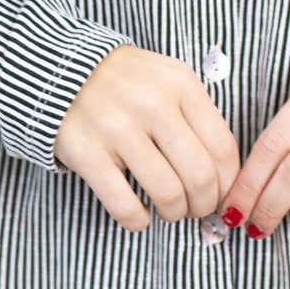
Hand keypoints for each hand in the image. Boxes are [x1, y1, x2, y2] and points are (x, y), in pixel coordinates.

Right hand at [53, 45, 240, 231]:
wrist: (60, 67)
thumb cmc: (125, 81)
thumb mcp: (167, 80)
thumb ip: (196, 116)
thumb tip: (224, 175)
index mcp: (180, 84)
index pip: (222, 147)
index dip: (229, 183)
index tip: (222, 195)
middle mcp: (152, 104)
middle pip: (200, 175)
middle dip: (204, 204)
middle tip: (196, 208)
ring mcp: (117, 128)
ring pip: (168, 193)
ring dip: (175, 213)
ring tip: (170, 210)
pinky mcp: (86, 152)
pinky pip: (124, 205)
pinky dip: (138, 221)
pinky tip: (139, 215)